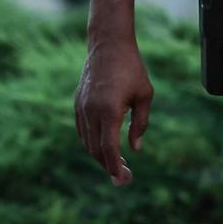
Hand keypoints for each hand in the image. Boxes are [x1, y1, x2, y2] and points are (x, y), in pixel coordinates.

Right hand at [74, 38, 152, 185]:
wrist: (108, 44)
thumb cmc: (131, 67)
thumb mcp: (144, 94)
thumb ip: (140, 123)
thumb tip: (135, 149)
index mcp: (109, 109)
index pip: (109, 148)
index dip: (115, 167)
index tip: (123, 179)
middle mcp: (92, 110)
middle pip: (96, 150)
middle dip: (109, 167)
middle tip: (124, 179)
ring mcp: (82, 107)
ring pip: (87, 142)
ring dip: (100, 157)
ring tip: (117, 164)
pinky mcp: (78, 102)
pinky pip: (82, 131)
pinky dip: (91, 143)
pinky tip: (104, 147)